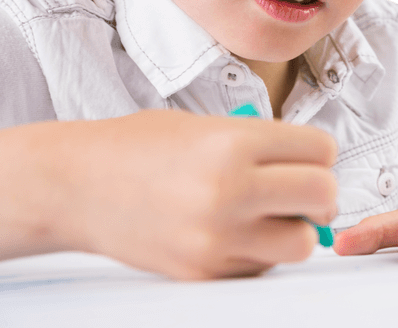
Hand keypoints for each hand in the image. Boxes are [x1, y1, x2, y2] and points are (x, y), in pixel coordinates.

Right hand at [51, 110, 336, 279]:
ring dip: (297, 229)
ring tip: (274, 216)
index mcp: (233, 143)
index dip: (320, 152)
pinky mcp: (203, 271)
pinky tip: (239, 232)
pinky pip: (263, 267)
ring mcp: (216, 236)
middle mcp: (229, 190)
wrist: (74, 185)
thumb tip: (315, 165)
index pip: (322, 150)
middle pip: (323, 195)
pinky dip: (263, 252)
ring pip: (302, 243)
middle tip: (304, 189)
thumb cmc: (139, 147)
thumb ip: (262, 143)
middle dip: (321, 192)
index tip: (307, 155)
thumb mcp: (207, 125)